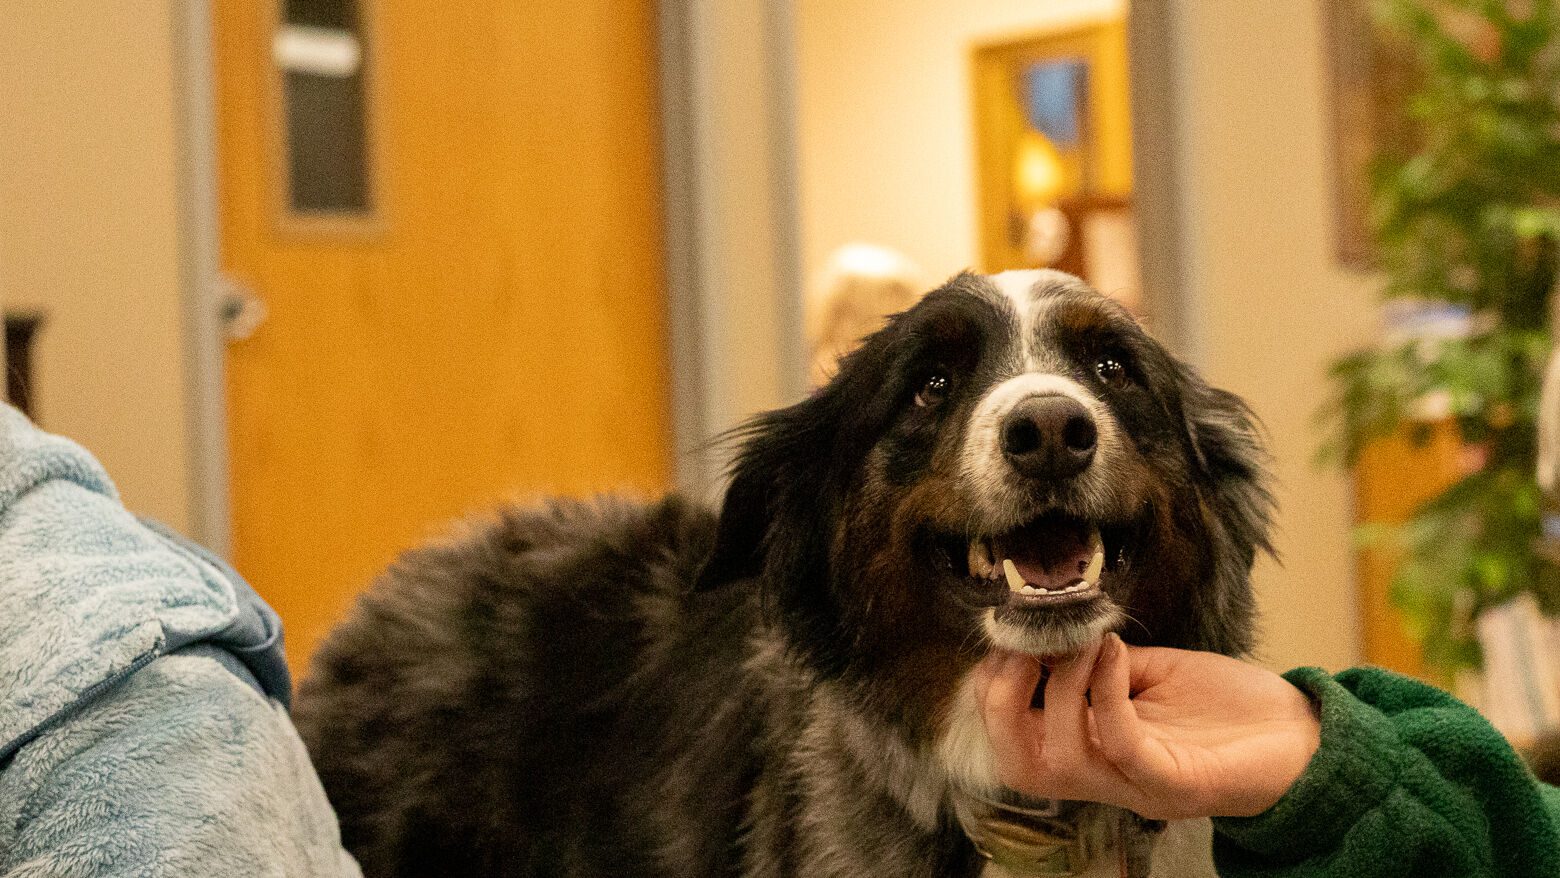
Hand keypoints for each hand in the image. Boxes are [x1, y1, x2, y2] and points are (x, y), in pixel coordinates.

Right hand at [974, 634, 1320, 819]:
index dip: (992, 691)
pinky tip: (1113, 651)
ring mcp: (1138, 786)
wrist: (1305, 735)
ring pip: (1064, 759)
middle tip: (1023, 651)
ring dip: (1061, 689)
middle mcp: (1106, 778)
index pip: (1012, 742)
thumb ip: (1099, 662)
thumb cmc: (1230, 707)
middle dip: (1003, 704)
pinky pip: (1123, 745)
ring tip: (1083, 644)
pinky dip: (1107, 693)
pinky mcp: (1176, 785)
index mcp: (1093, 752)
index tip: (1007, 638)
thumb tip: (1055, 629)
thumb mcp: (1150, 672)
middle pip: (1021, 767)